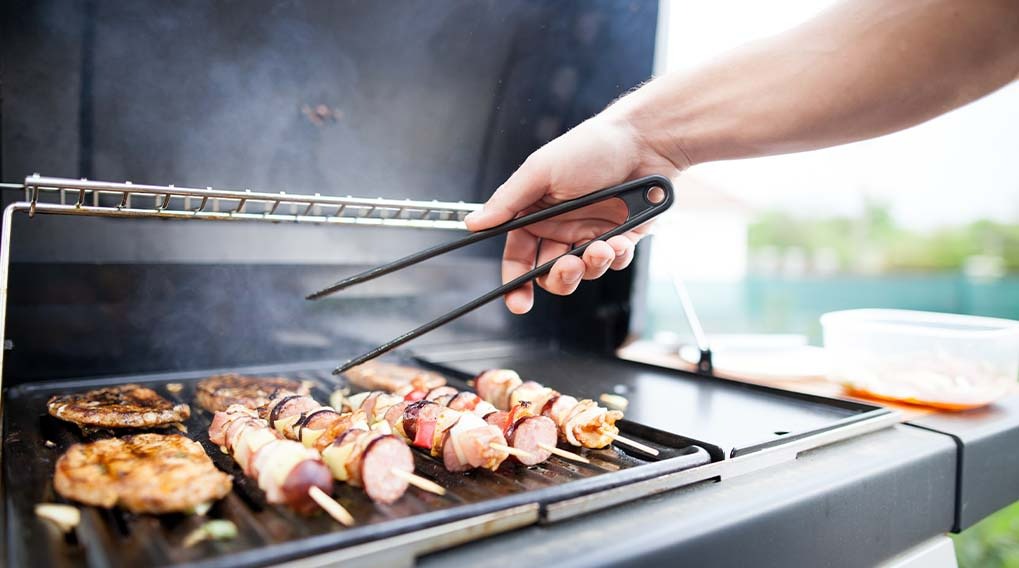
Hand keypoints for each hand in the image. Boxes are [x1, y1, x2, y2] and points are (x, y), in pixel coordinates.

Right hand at [464, 112, 683, 313]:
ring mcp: (592, 233)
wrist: (643, 141)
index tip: (518, 300)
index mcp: (537, 213)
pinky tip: (620, 240)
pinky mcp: (622, 238)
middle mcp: (562, 226)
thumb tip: (474, 222)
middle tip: (567, 267)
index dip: (516, 280)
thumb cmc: (590, 147)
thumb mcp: (540, 170)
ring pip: (583, 273)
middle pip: (550, 273)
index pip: (519, 255)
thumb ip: (507, 201)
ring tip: (600, 247)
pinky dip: (616, 257)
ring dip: (590, 266)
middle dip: (558, 278)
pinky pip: (615, 263)